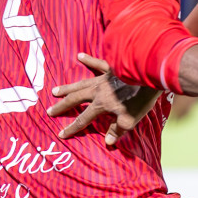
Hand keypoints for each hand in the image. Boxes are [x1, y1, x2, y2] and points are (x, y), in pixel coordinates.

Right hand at [48, 54, 163, 143]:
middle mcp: (97, 91)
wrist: (147, 75)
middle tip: (49, 111)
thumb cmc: (140, 99)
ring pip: (80, 83)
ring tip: (55, 90)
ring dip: (67, 88)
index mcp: (101, 105)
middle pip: (75, 100)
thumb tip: (107, 142)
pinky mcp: (111, 67)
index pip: (83, 119)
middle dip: (62, 107)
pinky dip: (88, 60)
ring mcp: (102, 78)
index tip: (60, 134)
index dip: (72, 128)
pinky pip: (97, 63)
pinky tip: (80, 56)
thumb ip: (117, 130)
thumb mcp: (130, 120)